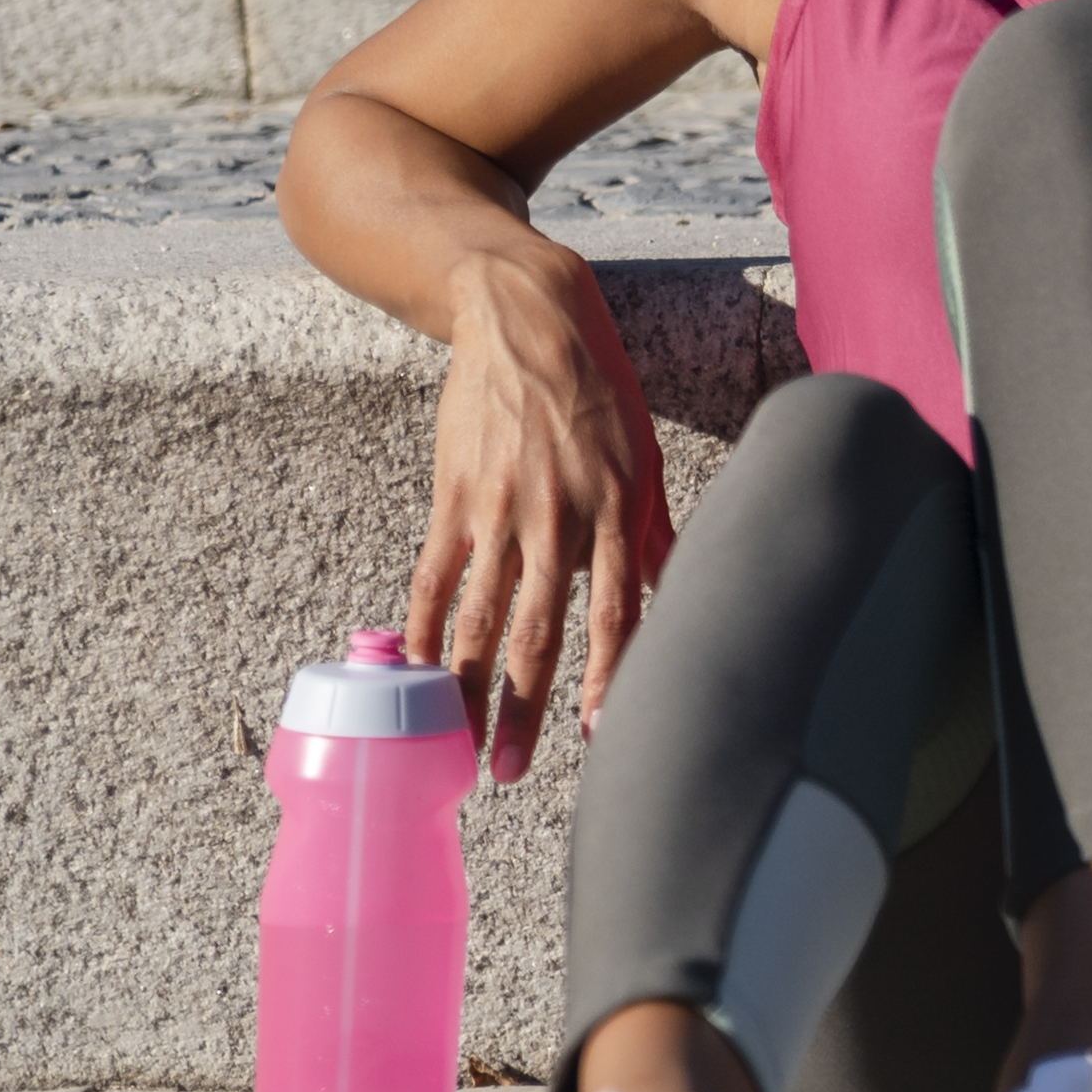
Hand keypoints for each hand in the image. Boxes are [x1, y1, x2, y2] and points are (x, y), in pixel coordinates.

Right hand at [404, 244, 674, 785]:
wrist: (529, 318)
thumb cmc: (602, 392)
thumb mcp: (647, 456)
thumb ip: (655, 533)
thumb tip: (675, 597)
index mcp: (618, 508)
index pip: (616, 611)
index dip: (608, 676)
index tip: (599, 735)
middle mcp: (560, 513)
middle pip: (538, 629)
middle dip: (522, 707)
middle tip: (506, 772)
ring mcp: (499, 506)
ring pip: (479, 615)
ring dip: (465, 687)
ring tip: (452, 744)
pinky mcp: (453, 494)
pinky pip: (435, 574)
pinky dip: (424, 627)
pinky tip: (416, 673)